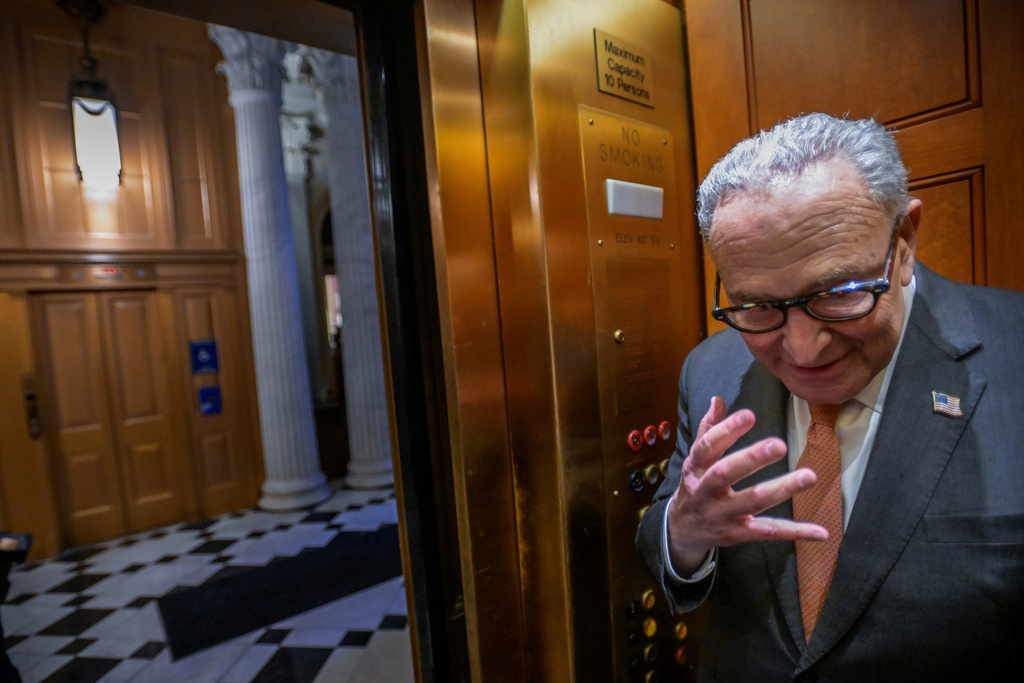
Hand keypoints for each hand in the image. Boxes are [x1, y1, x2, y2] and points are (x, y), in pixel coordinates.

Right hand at [666, 396, 827, 573]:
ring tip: (810, 476)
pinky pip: (768, 532)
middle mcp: (705, 491)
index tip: (749, 415)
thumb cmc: (696, 486)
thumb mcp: (695, 459)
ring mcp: (722, 514)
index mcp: (695, 467)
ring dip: (782, 489)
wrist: (682, 530)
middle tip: (780, 444)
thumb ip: (708, 430)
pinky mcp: (738, 534)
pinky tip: (820, 531)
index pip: (708, 446)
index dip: (726, 430)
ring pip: (753, 502)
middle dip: (752, 459)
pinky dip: (794, 531)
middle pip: (727, 474)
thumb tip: (718, 400)